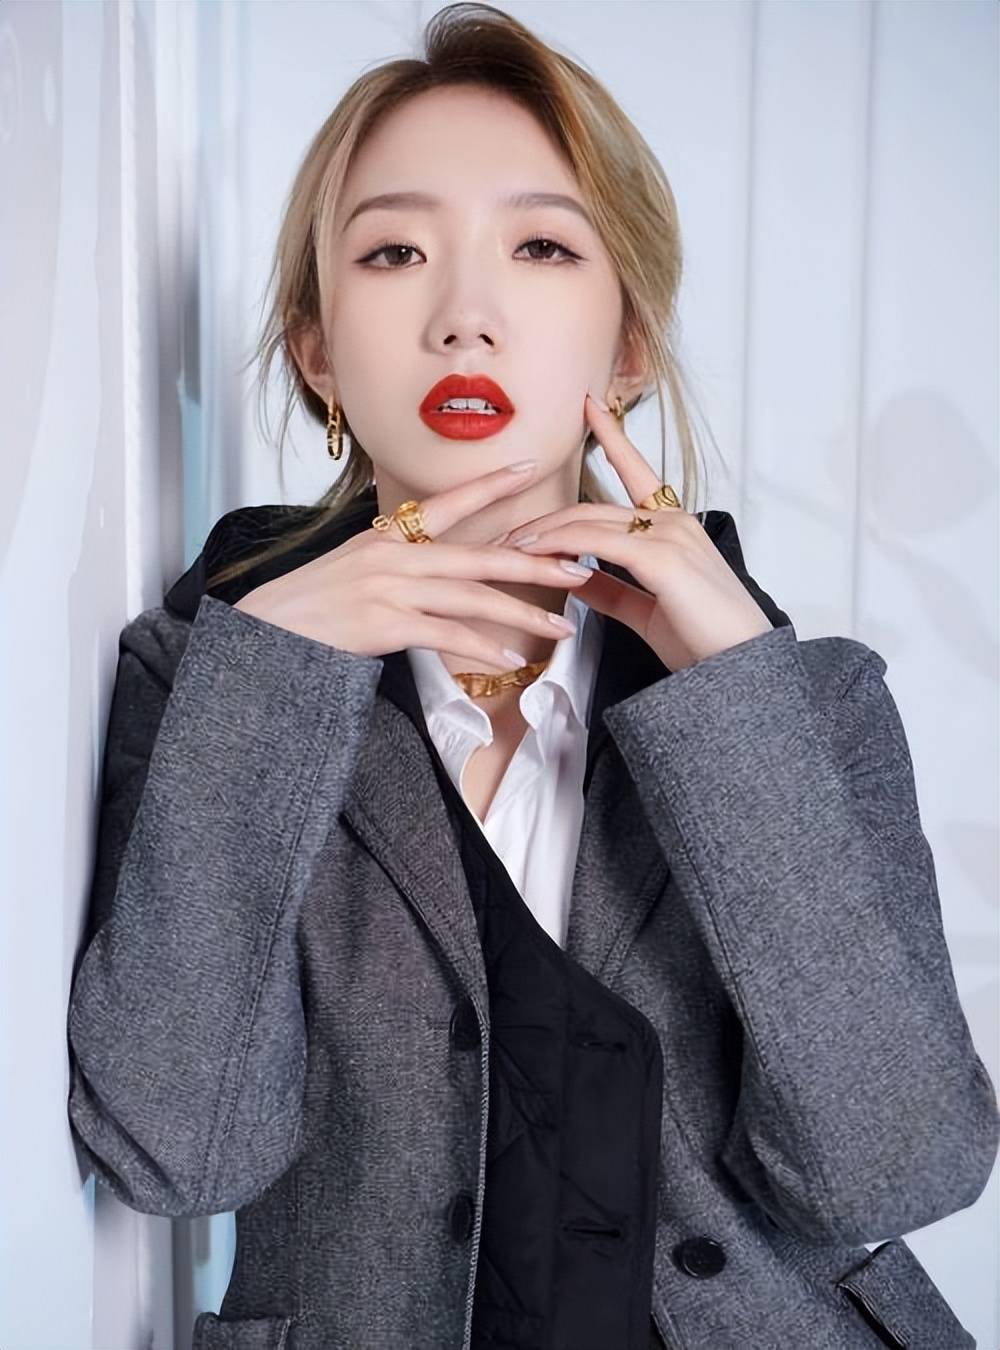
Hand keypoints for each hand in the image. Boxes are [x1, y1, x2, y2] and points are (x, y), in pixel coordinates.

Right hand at [233, 461, 591, 667]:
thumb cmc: (311, 607)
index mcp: (387, 536)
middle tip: (579, 566)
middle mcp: (394, 555)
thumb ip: (397, 565)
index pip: (448, 503)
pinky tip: (511, 661)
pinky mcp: (386, 623)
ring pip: (472, 599)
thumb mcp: (354, 568)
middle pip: (479, 557)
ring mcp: (391, 588)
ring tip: (560, 628)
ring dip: (522, 615)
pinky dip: (483, 650)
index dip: (491, 485)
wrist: (267, 632)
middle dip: (534, 563)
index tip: (529, 468)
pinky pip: (448, 636)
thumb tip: (437, 576)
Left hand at [499, 393, 772, 672]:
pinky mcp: (662, 558)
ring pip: (590, 521)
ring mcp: (669, 535)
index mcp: (674, 527)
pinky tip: (534, 554)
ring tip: (508, 547)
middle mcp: (672, 521)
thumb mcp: (645, 608)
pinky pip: (597, 543)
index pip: (636, 471)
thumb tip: (571, 575)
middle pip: (593, 508)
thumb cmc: (702, 642)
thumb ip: (609, 587)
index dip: (613, 437)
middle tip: (506, 535)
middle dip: (545, 521)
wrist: (739, 670)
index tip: (590, 406)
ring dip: (544, 534)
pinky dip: (561, 546)